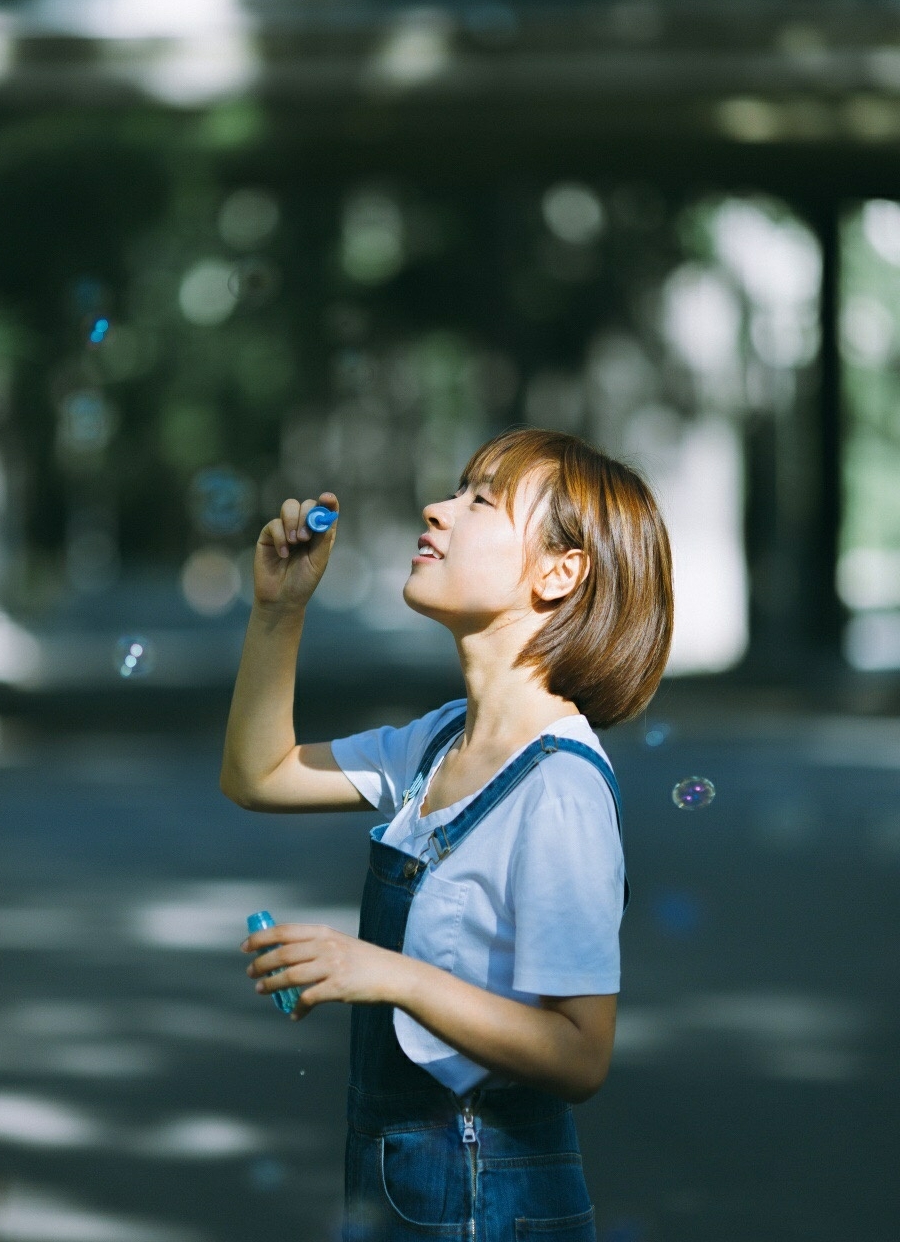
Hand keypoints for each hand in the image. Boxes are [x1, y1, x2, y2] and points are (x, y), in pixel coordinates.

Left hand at [241, 923, 405, 1019]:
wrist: (392, 975)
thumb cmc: (363, 961)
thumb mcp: (339, 942)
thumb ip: (315, 945)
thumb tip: (283, 954)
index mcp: (324, 932)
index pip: (285, 931)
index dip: (261, 938)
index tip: (245, 947)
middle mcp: (326, 946)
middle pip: (283, 954)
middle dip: (261, 964)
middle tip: (250, 973)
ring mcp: (332, 966)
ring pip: (291, 976)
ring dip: (271, 984)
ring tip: (261, 990)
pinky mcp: (337, 988)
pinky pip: (308, 999)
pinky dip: (297, 1008)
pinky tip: (294, 1014)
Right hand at [254, 493, 338, 608]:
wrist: (281, 598)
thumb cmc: (303, 581)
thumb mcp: (319, 561)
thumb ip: (323, 539)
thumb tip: (326, 517)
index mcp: (321, 533)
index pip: (326, 509)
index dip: (328, 501)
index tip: (327, 498)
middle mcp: (304, 527)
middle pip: (307, 504)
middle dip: (306, 516)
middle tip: (305, 538)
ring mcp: (286, 528)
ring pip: (289, 506)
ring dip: (293, 522)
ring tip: (295, 543)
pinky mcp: (269, 534)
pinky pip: (275, 523)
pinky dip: (280, 537)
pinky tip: (283, 554)